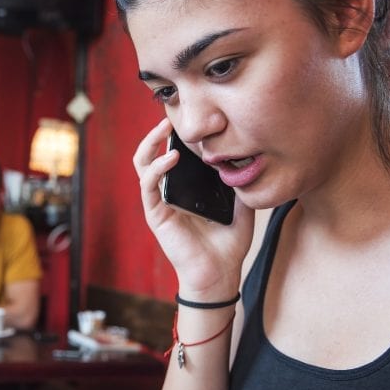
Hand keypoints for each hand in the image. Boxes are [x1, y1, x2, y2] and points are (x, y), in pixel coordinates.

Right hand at [133, 118, 254, 298]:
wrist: (219, 273)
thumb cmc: (227, 243)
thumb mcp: (240, 205)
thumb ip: (239, 182)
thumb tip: (247, 156)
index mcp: (182, 189)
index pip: (170, 155)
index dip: (174, 136)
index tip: (188, 118)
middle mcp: (166, 193)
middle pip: (150, 155)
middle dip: (156, 133)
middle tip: (168, 116)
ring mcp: (159, 203)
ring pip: (142, 165)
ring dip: (150, 144)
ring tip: (163, 128)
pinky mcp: (156, 215)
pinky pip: (148, 186)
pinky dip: (156, 168)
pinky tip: (171, 158)